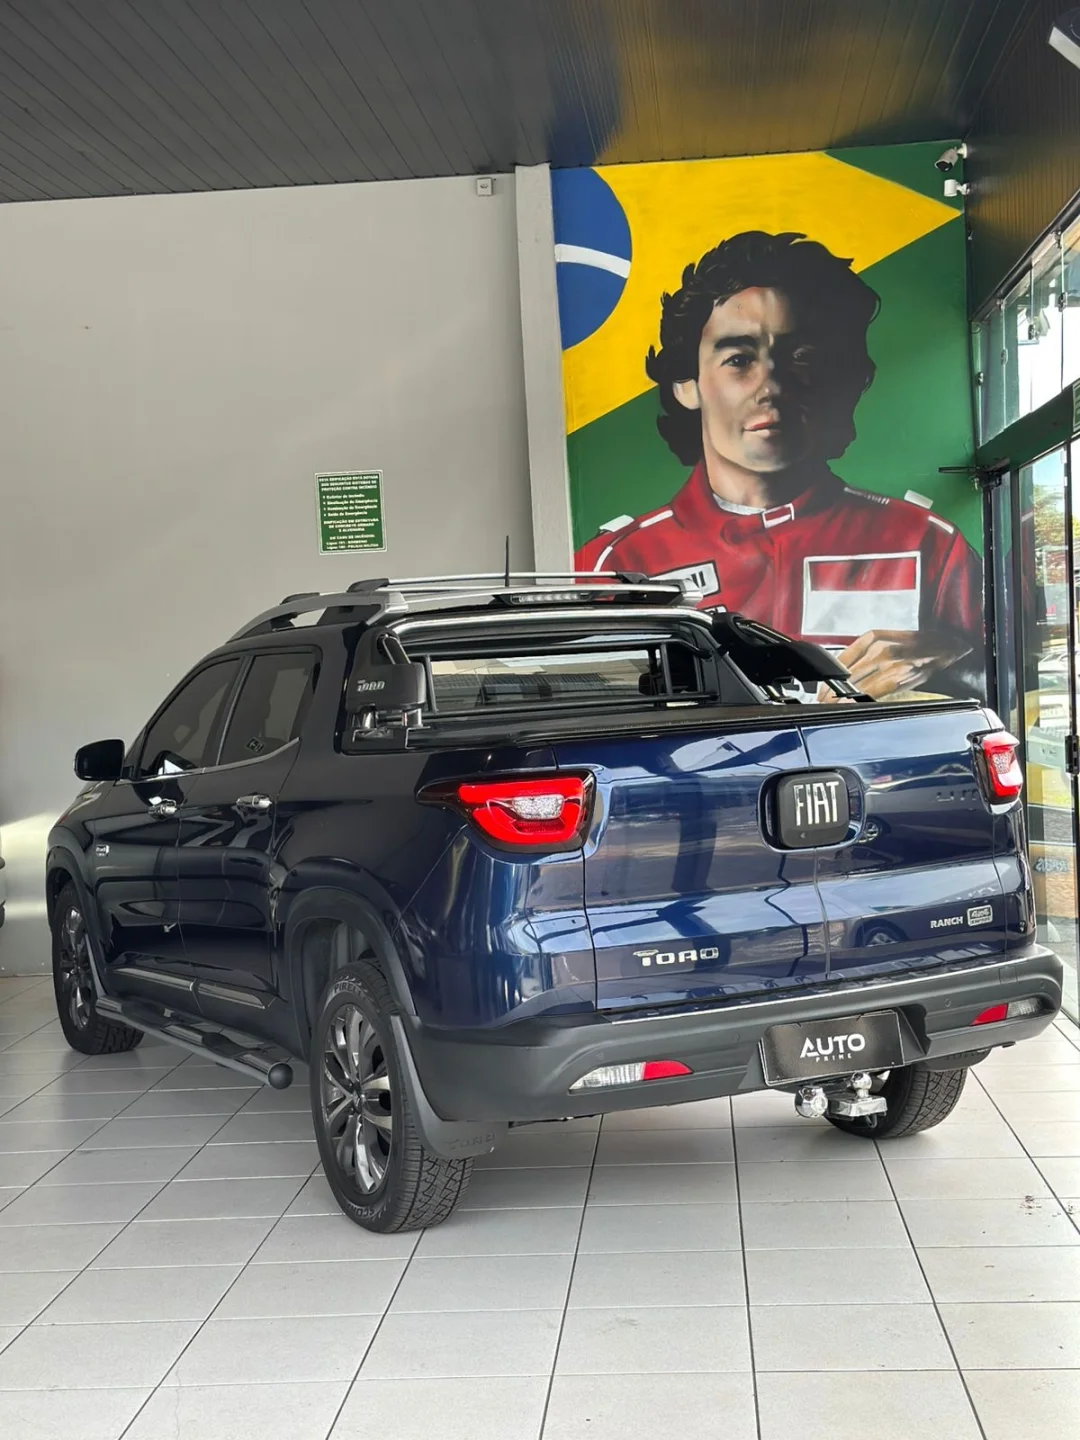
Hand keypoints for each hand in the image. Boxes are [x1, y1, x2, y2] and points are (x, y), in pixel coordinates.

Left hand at [816, 629, 972, 701]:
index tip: (821, 691)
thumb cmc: (921, 646)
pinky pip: (874, 690)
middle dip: (831, 692)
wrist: (949, 645)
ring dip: (841, 698)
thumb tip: (845, 672)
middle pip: (846, 674)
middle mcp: (879, 647)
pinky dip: (860, 698)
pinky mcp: (900, 674)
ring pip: (856, 683)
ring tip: (832, 708)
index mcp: (873, 637)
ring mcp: (889, 661)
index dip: (829, 678)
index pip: (841, 660)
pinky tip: (851, 704)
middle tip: (822, 703)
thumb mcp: (890, 641)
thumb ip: (868, 654)